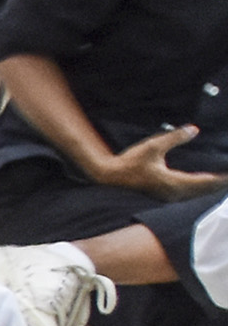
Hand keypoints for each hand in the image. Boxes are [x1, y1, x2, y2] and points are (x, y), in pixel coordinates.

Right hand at [94, 128, 222, 199]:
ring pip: (195, 195)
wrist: (109, 177)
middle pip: (203, 191)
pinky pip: (187, 195)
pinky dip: (198, 190)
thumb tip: (194, 129)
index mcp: (174, 182)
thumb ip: (175, 137)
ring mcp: (167, 196)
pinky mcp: (162, 196)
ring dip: (208, 189)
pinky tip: (199, 186)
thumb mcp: (153, 146)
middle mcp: (173, 193)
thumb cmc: (130, 162)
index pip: (205, 181)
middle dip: (219, 185)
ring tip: (220, 182)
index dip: (221, 178)